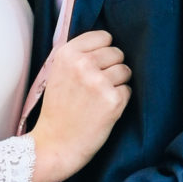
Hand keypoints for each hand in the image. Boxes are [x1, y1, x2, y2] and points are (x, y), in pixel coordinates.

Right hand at [30, 30, 130, 181]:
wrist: (54, 145)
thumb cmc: (57, 111)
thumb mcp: (57, 74)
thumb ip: (77, 56)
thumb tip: (107, 41)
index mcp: (67, 54)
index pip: (103, 36)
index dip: (102, 51)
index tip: (93, 66)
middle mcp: (82, 65)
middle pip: (117, 52)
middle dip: (111, 68)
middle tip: (94, 87)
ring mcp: (99, 82)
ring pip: (126, 70)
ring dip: (117, 84)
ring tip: (98, 99)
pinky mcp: (113, 100)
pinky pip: (128, 90)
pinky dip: (119, 100)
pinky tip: (102, 110)